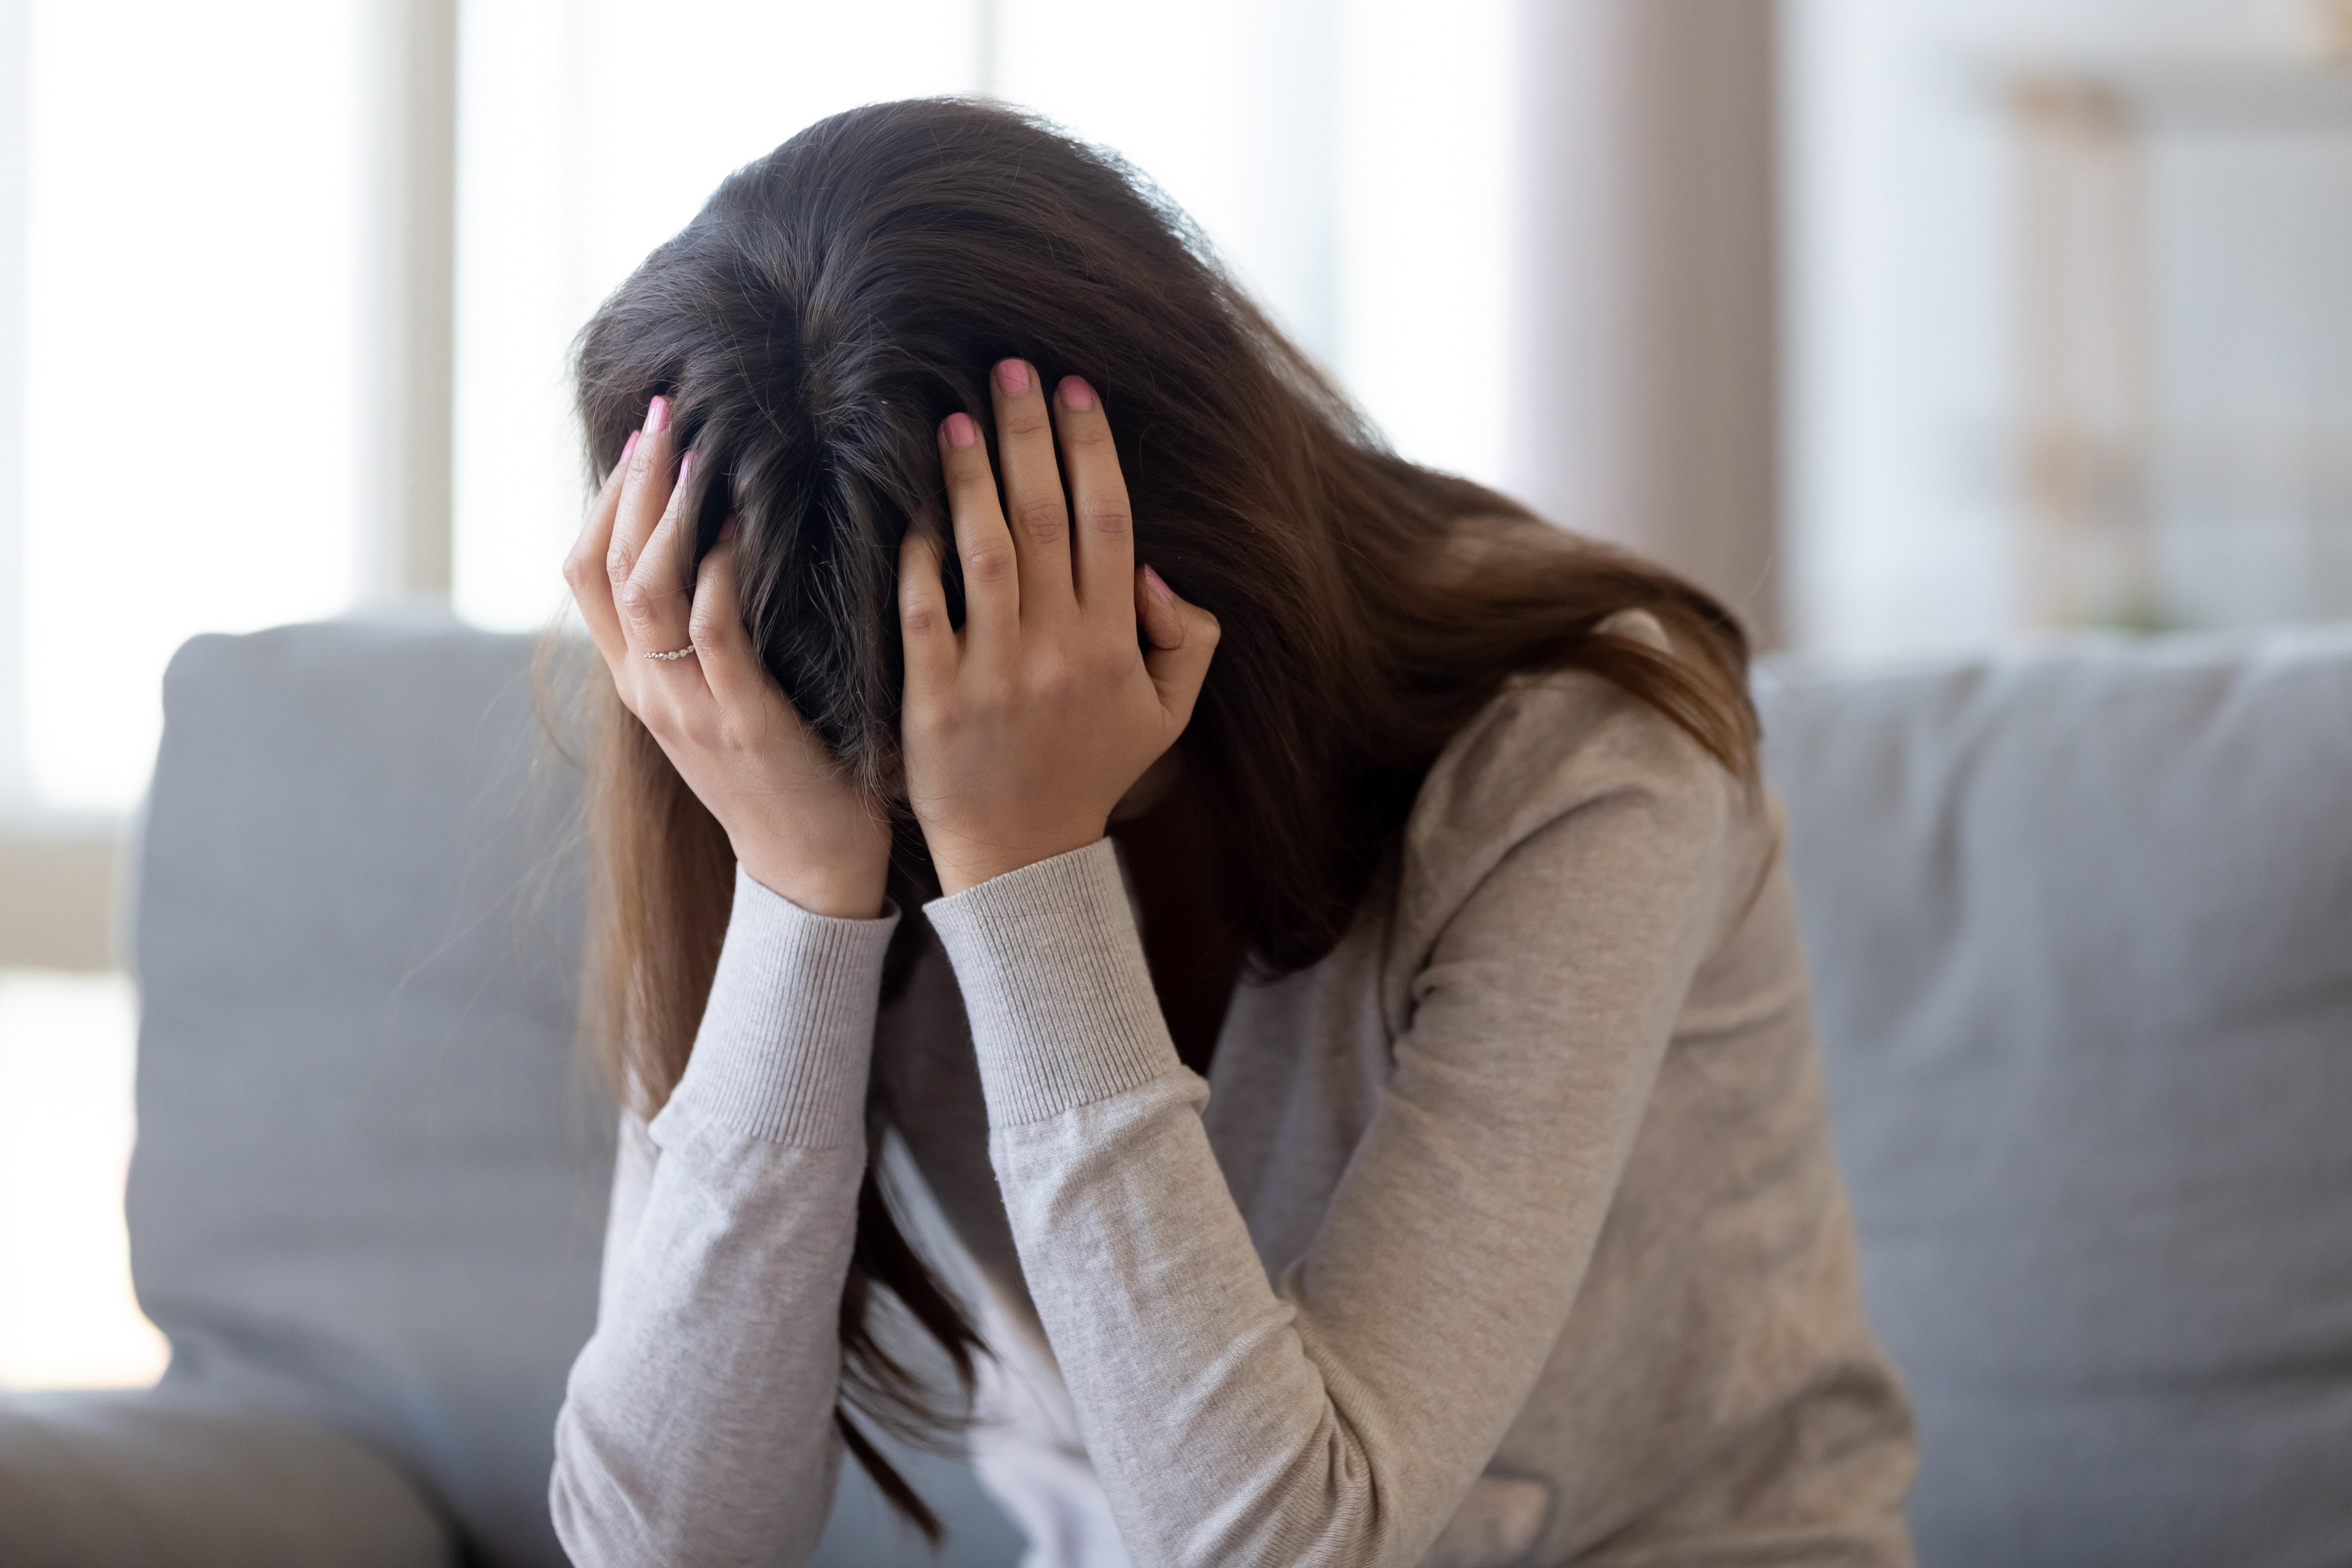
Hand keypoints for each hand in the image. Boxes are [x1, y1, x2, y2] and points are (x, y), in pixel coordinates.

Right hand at [564, 396, 892, 918]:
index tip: (638, 435)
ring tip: (694, 449)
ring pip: (647, 591)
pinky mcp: (744, 723)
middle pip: (606, 565)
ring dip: (667, 513)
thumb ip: (705, 637)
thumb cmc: (783, 774)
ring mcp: (690, 708)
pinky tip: (738, 527)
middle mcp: (648, 689)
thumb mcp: (722, 699)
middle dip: (631, 484)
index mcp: (637, 681)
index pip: (584, 573)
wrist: (809, 871)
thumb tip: (716, 551)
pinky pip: (714, 635)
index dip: (604, 499)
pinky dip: (719, 574)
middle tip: (663, 413)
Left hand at [898, 360, 1219, 894]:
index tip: (1075, 389)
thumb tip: (1159, 573)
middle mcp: (1059, 648)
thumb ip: (1188, 642)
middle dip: (1029, 434)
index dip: (1092, 450)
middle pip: (1047, 518)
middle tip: (1009, 367)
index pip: (1108, 523)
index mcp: (1115, 643)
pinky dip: (916, 558)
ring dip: (970, 477)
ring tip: (954, 417)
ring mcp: (996, 673)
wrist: (1023, 858)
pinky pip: (925, 613)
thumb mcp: (1167, 715)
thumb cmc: (1091, 774)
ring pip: (986, 553)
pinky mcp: (935, 699)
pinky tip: (908, 507)